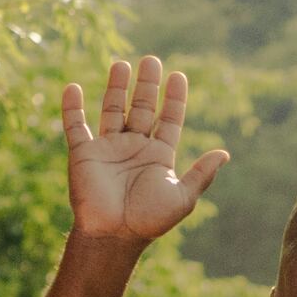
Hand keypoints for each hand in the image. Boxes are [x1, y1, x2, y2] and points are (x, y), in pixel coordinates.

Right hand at [61, 57, 223, 243]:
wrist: (114, 235)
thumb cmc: (149, 221)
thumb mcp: (182, 197)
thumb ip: (202, 174)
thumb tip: (224, 153)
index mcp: (158, 156)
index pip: (169, 119)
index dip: (174, 98)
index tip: (178, 76)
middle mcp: (134, 147)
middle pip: (141, 108)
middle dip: (147, 85)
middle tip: (152, 60)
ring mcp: (108, 148)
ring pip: (112, 110)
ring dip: (116, 87)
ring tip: (122, 64)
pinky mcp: (84, 154)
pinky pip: (75, 126)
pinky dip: (72, 107)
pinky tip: (72, 87)